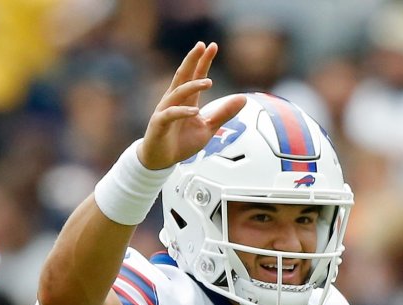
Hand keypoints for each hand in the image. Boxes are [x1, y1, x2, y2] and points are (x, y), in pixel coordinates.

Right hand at [137, 42, 246, 169]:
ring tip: (209, 82)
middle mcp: (174, 100)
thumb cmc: (181, 142)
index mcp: (186, 99)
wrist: (161, 160)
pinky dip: (182, 112)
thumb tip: (244, 98)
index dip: (203, 61)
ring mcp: (165, 110)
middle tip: (202, 46)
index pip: (195, 75)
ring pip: (178, 93)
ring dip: (192, 86)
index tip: (212, 45)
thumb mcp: (208, 127)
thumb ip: (224, 113)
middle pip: (183, 76)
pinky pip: (170, 114)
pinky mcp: (159, 123)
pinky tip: (195, 111)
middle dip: (192, 60)